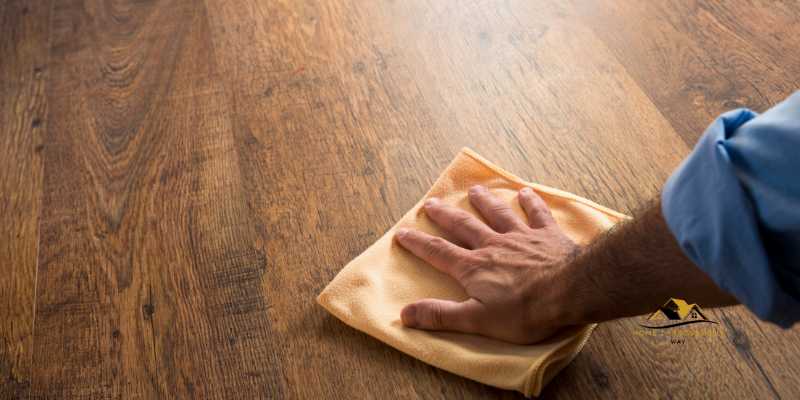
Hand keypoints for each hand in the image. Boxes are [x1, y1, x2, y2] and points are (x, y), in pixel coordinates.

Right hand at [394, 185, 579, 343]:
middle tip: (431, 203)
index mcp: (474, 267)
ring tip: (474, 190)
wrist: (571, 291)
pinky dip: (530, 202)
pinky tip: (525, 192)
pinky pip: (537, 214)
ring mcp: (521, 237)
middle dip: (445, 215)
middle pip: (464, 226)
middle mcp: (493, 245)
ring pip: (498, 214)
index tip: (402, 232)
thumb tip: (405, 313)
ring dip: (484, 201)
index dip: (418, 243)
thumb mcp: (477, 320)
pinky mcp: (548, 236)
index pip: (438, 252)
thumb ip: (441, 315)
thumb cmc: (524, 311)